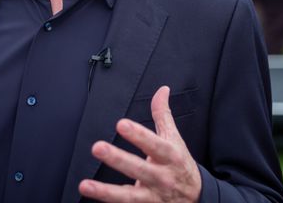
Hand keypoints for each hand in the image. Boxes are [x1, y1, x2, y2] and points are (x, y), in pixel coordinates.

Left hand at [79, 86, 201, 201]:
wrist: (197, 198)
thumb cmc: (180, 164)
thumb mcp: (175, 139)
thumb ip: (163, 115)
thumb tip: (162, 90)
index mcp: (170, 156)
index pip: (154, 144)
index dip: (138, 135)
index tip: (121, 124)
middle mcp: (162, 178)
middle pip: (139, 169)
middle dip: (118, 159)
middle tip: (97, 147)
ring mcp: (153, 197)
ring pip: (129, 196)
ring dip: (106, 192)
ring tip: (85, 185)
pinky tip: (92, 198)